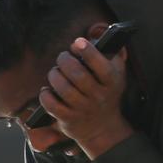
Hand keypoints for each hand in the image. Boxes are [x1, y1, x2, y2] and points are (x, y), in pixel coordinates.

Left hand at [38, 31, 132, 159]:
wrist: (103, 128)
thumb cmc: (107, 92)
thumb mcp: (117, 74)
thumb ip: (113, 53)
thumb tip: (98, 34)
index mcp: (112, 82)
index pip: (101, 65)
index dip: (88, 51)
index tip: (77, 42)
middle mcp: (98, 96)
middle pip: (78, 75)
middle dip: (65, 61)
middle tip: (62, 57)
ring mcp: (83, 109)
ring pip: (64, 89)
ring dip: (54, 76)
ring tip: (54, 72)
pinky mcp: (69, 119)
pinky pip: (52, 106)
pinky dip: (45, 95)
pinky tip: (47, 90)